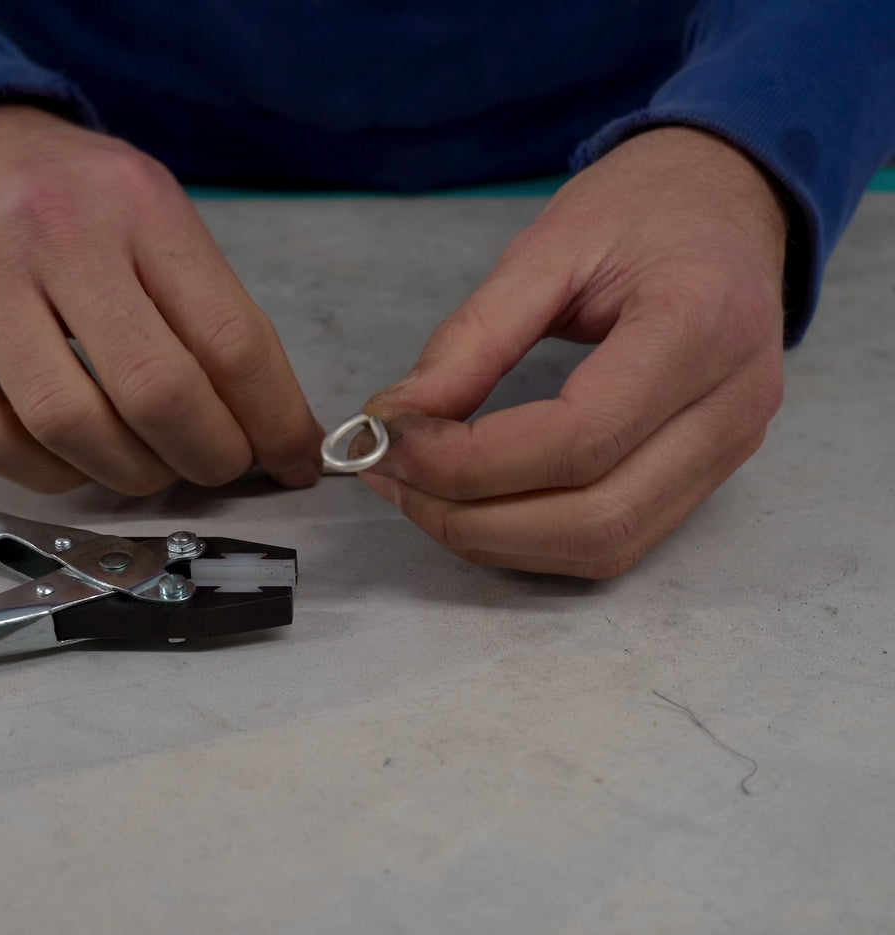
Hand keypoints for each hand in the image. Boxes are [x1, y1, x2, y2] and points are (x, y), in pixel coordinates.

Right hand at [0, 105, 321, 493]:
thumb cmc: (70, 196)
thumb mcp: (155, 217)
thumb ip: (210, 313)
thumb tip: (270, 427)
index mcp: (139, 206)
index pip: (232, 341)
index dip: (275, 422)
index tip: (294, 459)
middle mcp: (56, 235)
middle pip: (157, 394)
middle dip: (210, 457)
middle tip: (223, 466)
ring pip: (71, 426)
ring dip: (132, 474)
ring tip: (152, 465)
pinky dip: (49, 476)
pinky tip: (77, 461)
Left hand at [359, 127, 786, 576]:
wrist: (730, 200)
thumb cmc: (645, 207)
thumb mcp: (547, 247)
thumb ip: (472, 339)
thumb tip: (398, 420)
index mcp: (699, 325)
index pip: (578, 437)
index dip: (468, 461)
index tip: (389, 440)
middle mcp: (732, 405)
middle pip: (594, 518)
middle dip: (470, 517)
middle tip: (390, 474)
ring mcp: (730, 450)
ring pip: (605, 547)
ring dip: (496, 539)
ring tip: (420, 492)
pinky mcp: (711, 474)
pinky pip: (616, 541)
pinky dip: (533, 538)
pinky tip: (476, 503)